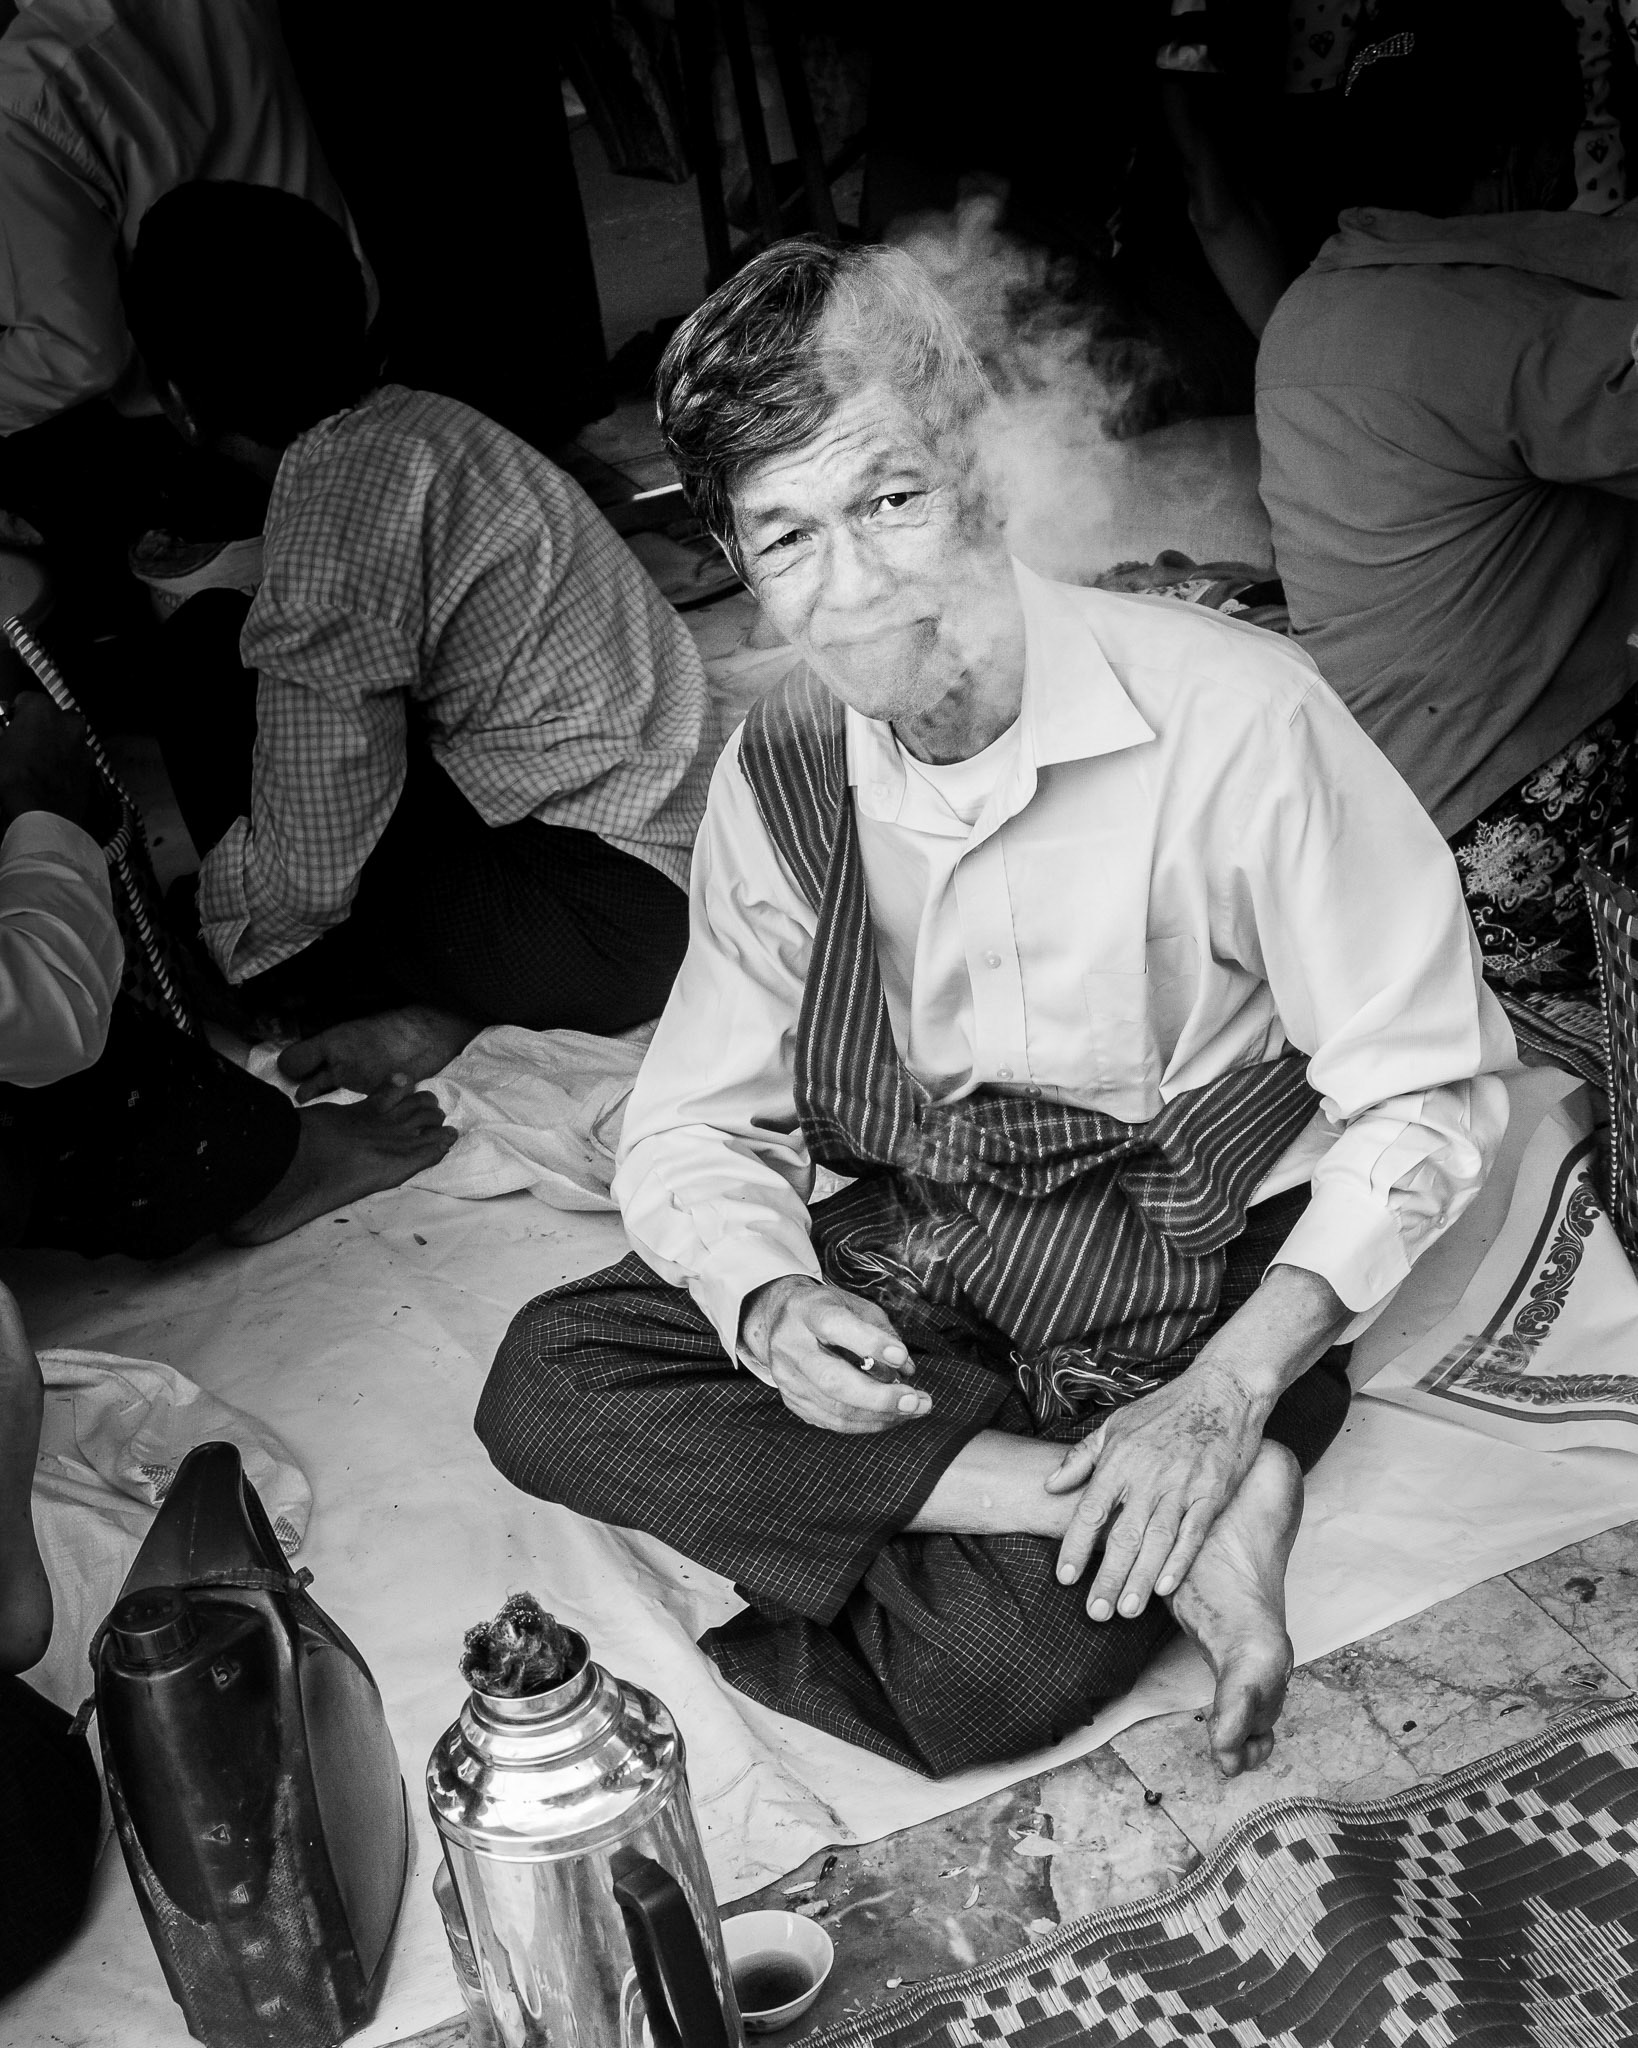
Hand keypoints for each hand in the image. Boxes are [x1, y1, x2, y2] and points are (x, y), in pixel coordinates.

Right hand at [0, 694, 101, 834]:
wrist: (41, 813)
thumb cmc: (14, 777)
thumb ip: (4, 733)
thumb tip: (5, 734)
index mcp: (41, 709)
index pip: (26, 700)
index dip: (16, 714)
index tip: (11, 725)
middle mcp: (68, 722)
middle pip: (55, 717)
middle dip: (43, 727)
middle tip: (27, 743)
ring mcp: (84, 745)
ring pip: (70, 738)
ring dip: (58, 744)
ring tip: (40, 762)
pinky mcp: (92, 768)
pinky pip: (78, 758)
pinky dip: (68, 763)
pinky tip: (54, 776)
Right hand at [740, 1274, 930, 1433]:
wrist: (780, 1319)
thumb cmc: (826, 1309)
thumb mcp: (854, 1304)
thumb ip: (882, 1331)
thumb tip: (906, 1369)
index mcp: (806, 1311)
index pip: (834, 1326)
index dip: (869, 1343)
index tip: (901, 1356)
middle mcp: (790, 1345)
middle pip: (833, 1380)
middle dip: (880, 1397)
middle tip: (915, 1401)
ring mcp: (787, 1377)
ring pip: (835, 1408)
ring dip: (880, 1415)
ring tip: (912, 1409)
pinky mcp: (792, 1400)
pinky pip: (832, 1421)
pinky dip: (865, 1423)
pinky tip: (889, 1416)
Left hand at [1046, 1359, 1265, 1621]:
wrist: (1221, 1390)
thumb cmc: (1166, 1408)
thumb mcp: (1115, 1424)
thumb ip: (1082, 1457)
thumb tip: (1050, 1484)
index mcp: (1120, 1459)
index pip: (1090, 1511)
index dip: (1075, 1547)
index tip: (1065, 1578)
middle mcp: (1148, 1476)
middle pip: (1122, 1536)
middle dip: (1107, 1578)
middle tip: (1095, 1613)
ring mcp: (1182, 1486)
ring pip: (1156, 1541)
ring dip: (1141, 1580)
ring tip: (1126, 1611)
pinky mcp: (1212, 1493)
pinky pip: (1194, 1534)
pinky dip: (1180, 1562)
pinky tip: (1167, 1588)